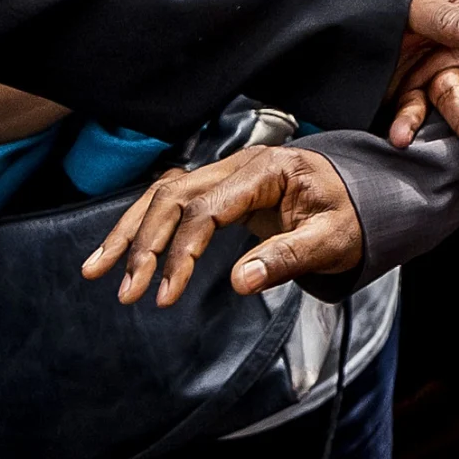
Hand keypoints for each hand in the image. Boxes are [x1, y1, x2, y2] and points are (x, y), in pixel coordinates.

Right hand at [86, 145, 365, 303]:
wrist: (363, 195)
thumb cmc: (351, 216)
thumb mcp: (333, 240)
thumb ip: (289, 258)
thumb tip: (239, 283)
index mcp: (267, 170)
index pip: (208, 207)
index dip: (182, 251)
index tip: (166, 294)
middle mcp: (239, 164)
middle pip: (173, 196)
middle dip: (143, 244)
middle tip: (127, 291)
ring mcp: (225, 172)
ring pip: (162, 194)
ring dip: (129, 231)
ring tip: (95, 270)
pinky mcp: (219, 187)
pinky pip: (171, 199)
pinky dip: (141, 223)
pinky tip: (118, 250)